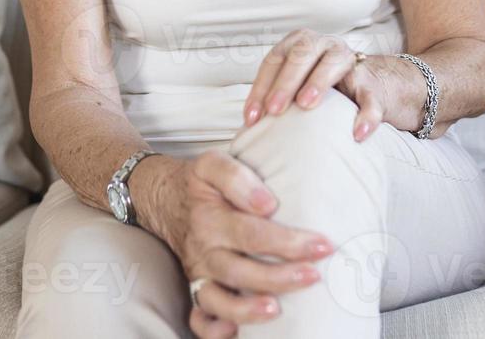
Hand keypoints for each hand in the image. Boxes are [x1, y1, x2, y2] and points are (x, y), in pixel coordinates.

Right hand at [133, 152, 331, 337]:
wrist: (163, 199)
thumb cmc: (197, 184)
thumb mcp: (211, 163)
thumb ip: (236, 177)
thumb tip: (267, 204)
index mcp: (211, 218)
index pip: (253, 233)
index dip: (288, 242)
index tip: (321, 245)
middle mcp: (205, 250)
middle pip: (240, 270)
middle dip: (280, 277)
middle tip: (313, 275)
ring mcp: (199, 274)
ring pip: (218, 300)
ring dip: (247, 309)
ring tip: (276, 310)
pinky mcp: (196, 289)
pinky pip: (199, 318)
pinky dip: (213, 330)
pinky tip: (235, 332)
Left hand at [242, 30, 429, 140]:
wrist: (373, 86)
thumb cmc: (322, 88)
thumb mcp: (297, 86)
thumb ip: (278, 97)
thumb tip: (248, 127)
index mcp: (299, 44)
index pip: (274, 60)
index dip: (260, 87)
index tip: (251, 117)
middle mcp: (323, 45)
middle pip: (301, 55)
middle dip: (285, 82)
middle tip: (274, 110)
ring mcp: (349, 59)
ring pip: (333, 63)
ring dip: (318, 82)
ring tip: (306, 105)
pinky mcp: (373, 82)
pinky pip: (370, 96)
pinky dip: (366, 115)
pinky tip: (358, 134)